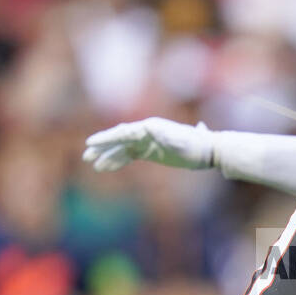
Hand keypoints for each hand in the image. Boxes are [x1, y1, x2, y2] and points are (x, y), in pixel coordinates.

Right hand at [83, 117, 215, 171]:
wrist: (209, 150)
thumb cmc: (196, 145)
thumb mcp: (182, 141)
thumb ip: (167, 135)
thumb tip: (152, 128)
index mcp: (150, 127)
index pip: (123, 132)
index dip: (107, 138)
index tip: (91, 143)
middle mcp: (146, 132)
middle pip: (119, 139)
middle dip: (102, 147)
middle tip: (86, 155)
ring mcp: (147, 142)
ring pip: (122, 148)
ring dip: (107, 156)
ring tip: (93, 164)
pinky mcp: (151, 151)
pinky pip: (130, 155)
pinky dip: (118, 161)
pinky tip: (106, 168)